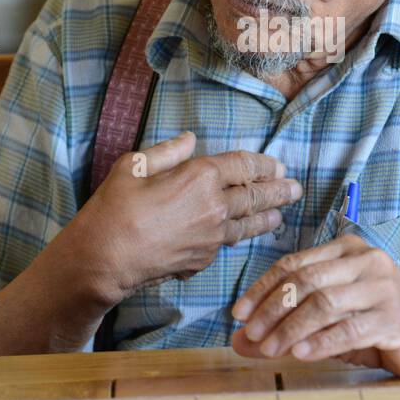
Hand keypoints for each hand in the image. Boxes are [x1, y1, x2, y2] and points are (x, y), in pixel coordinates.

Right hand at [62, 131, 301, 303]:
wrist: (104, 259)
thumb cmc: (114, 208)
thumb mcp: (134, 166)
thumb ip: (168, 151)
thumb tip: (191, 139)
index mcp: (200, 177)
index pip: (242, 166)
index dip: (262, 164)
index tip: (278, 165)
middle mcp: (214, 207)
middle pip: (255, 196)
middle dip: (278, 191)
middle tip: (295, 189)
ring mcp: (212, 237)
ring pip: (249, 225)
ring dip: (268, 218)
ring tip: (281, 215)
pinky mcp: (203, 260)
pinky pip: (227, 244)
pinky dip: (239, 237)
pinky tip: (243, 236)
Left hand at [229, 234, 399, 377]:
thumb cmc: (383, 321)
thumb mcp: (334, 319)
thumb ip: (290, 324)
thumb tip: (240, 341)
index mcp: (348, 250)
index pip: (294, 264)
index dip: (262, 289)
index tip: (238, 314)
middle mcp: (366, 261)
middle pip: (305, 281)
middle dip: (271, 310)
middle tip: (250, 335)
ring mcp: (384, 288)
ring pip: (324, 303)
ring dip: (291, 328)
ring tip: (270, 349)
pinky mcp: (397, 318)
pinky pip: (351, 329)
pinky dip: (322, 342)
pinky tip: (302, 355)